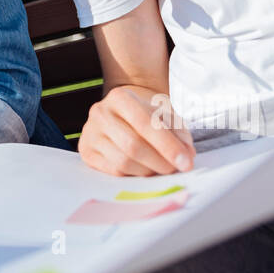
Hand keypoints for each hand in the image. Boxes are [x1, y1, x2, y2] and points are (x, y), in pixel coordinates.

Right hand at [78, 85, 196, 176]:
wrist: (124, 111)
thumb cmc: (148, 113)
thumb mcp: (166, 115)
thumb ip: (179, 133)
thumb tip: (187, 156)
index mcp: (120, 97)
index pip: (145, 123)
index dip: (167, 146)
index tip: (186, 162)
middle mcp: (100, 112)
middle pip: (132, 145)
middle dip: (159, 162)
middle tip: (175, 169)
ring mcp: (90, 133)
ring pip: (122, 161)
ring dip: (147, 171)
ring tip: (160, 169)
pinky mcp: (86, 151)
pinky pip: (112, 171)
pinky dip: (133, 175)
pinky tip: (143, 170)